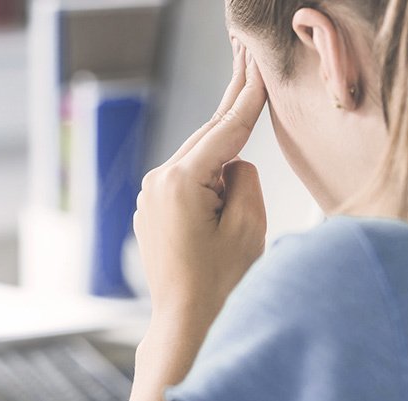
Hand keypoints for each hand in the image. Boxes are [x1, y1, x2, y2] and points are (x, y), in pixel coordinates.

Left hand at [133, 40, 267, 328]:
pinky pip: (184, 181)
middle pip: (206, 138)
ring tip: (243, 113)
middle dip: (232, 111)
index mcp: (181, 181)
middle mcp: (157, 182)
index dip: (248, 101)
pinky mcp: (151, 211)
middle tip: (248, 70)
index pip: (225, 131)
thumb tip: (233, 162)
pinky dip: (205, 173)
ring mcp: (149, 197)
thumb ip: (244, 178)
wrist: (186, 322)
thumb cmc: (220, 282)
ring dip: (220, 149)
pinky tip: (224, 171)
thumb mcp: (248, 225)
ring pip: (195, 159)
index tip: (259, 72)